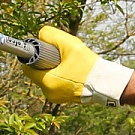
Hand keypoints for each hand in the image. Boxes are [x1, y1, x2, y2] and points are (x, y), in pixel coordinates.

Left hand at [20, 25, 134, 105]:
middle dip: (45, 62)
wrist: (106, 83)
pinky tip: (72, 71)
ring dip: (53, 69)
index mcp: (48, 82)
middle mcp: (49, 93)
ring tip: (68, 64)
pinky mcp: (65, 99)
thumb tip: (41, 35)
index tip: (41, 50)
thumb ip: (52, 36)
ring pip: (47, 78)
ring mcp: (57, 98)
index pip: (28, 68)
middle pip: (38, 73)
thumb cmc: (89, 66)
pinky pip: (56, 84)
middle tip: (59, 56)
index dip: (32, 57)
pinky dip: (60, 76)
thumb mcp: (70, 45)